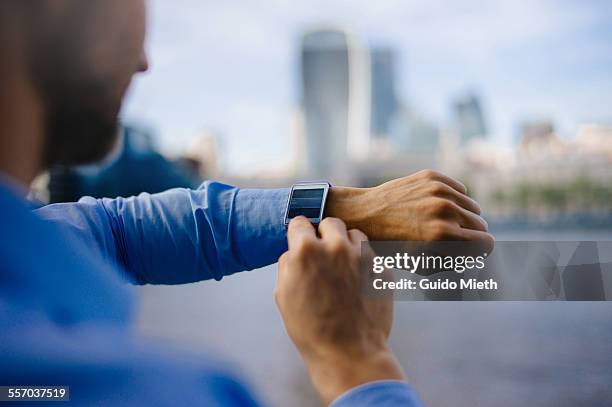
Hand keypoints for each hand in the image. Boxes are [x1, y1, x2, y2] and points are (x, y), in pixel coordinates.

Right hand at [275, 216, 404, 404]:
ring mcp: (362, 256)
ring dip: (347, 245)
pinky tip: (358, 282)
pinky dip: (363, 262)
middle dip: (324, 235)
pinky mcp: (382, 268)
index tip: (302, 241)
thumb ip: (288, 264)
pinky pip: (371, 254)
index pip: (300, 222)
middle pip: (330, 223)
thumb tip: (294, 250)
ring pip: (354, 234)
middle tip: (323, 255)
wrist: (348, 353)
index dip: (299, 234)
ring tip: (343, 268)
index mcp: (306, 251)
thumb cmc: (311, 328)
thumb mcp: (283, 295)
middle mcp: (335, 246)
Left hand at [326, 169, 493, 246]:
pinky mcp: (432, 177)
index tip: (474, 251)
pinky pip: (459, 190)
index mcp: (441, 236)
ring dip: (463, 216)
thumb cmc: (390, 245)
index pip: (486, 242)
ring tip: (444, 224)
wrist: (364, 214)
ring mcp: (438, 191)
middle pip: (481, 224)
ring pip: (472, 206)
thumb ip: (452, 262)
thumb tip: (476, 258)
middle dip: (472, 234)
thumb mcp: (420, 263)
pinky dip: (453, 199)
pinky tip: (436, 207)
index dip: (481, 250)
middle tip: (455, 239)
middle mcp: (443, 210)